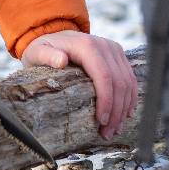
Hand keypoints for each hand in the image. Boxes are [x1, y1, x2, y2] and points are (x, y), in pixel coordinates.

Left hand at [21, 30, 137, 140]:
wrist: (54, 36)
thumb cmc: (43, 49)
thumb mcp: (38, 52)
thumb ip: (47, 56)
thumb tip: (61, 61)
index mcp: (87, 45)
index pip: (104, 76)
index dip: (106, 101)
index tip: (102, 121)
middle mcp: (104, 45)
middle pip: (119, 82)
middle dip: (116, 110)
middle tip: (107, 133)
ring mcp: (113, 49)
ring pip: (128, 82)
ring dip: (124, 108)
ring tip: (115, 129)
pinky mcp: (118, 55)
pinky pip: (130, 78)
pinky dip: (130, 98)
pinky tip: (125, 114)